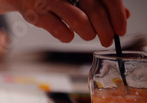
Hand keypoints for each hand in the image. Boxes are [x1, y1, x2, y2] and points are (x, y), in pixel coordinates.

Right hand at [8, 0, 128, 46]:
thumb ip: (100, 3)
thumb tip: (123, 16)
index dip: (117, 15)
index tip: (120, 30)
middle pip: (96, 11)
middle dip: (105, 31)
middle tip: (106, 40)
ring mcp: (50, 0)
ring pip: (79, 20)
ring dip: (87, 33)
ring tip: (88, 35)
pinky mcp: (36, 14)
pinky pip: (58, 30)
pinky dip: (66, 36)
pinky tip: (68, 35)